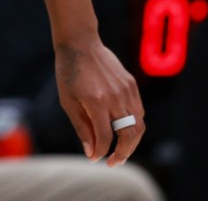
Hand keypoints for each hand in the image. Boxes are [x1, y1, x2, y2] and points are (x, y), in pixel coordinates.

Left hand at [55, 35, 145, 166]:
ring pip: (139, 125)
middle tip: (112, 164)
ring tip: (120, 152)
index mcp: (96, 101)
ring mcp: (126, 90)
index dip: (101, 151)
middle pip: (128, 135)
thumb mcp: (68, 101)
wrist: (80, 43)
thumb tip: (91, 152)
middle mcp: (115, 97)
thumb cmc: (69, 72)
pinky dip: (134, 126)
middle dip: (122, 154)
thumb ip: (81, 127)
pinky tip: (124, 131)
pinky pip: (139, 111)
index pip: (105, 136)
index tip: (95, 159)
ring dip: (132, 143)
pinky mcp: (132, 85)